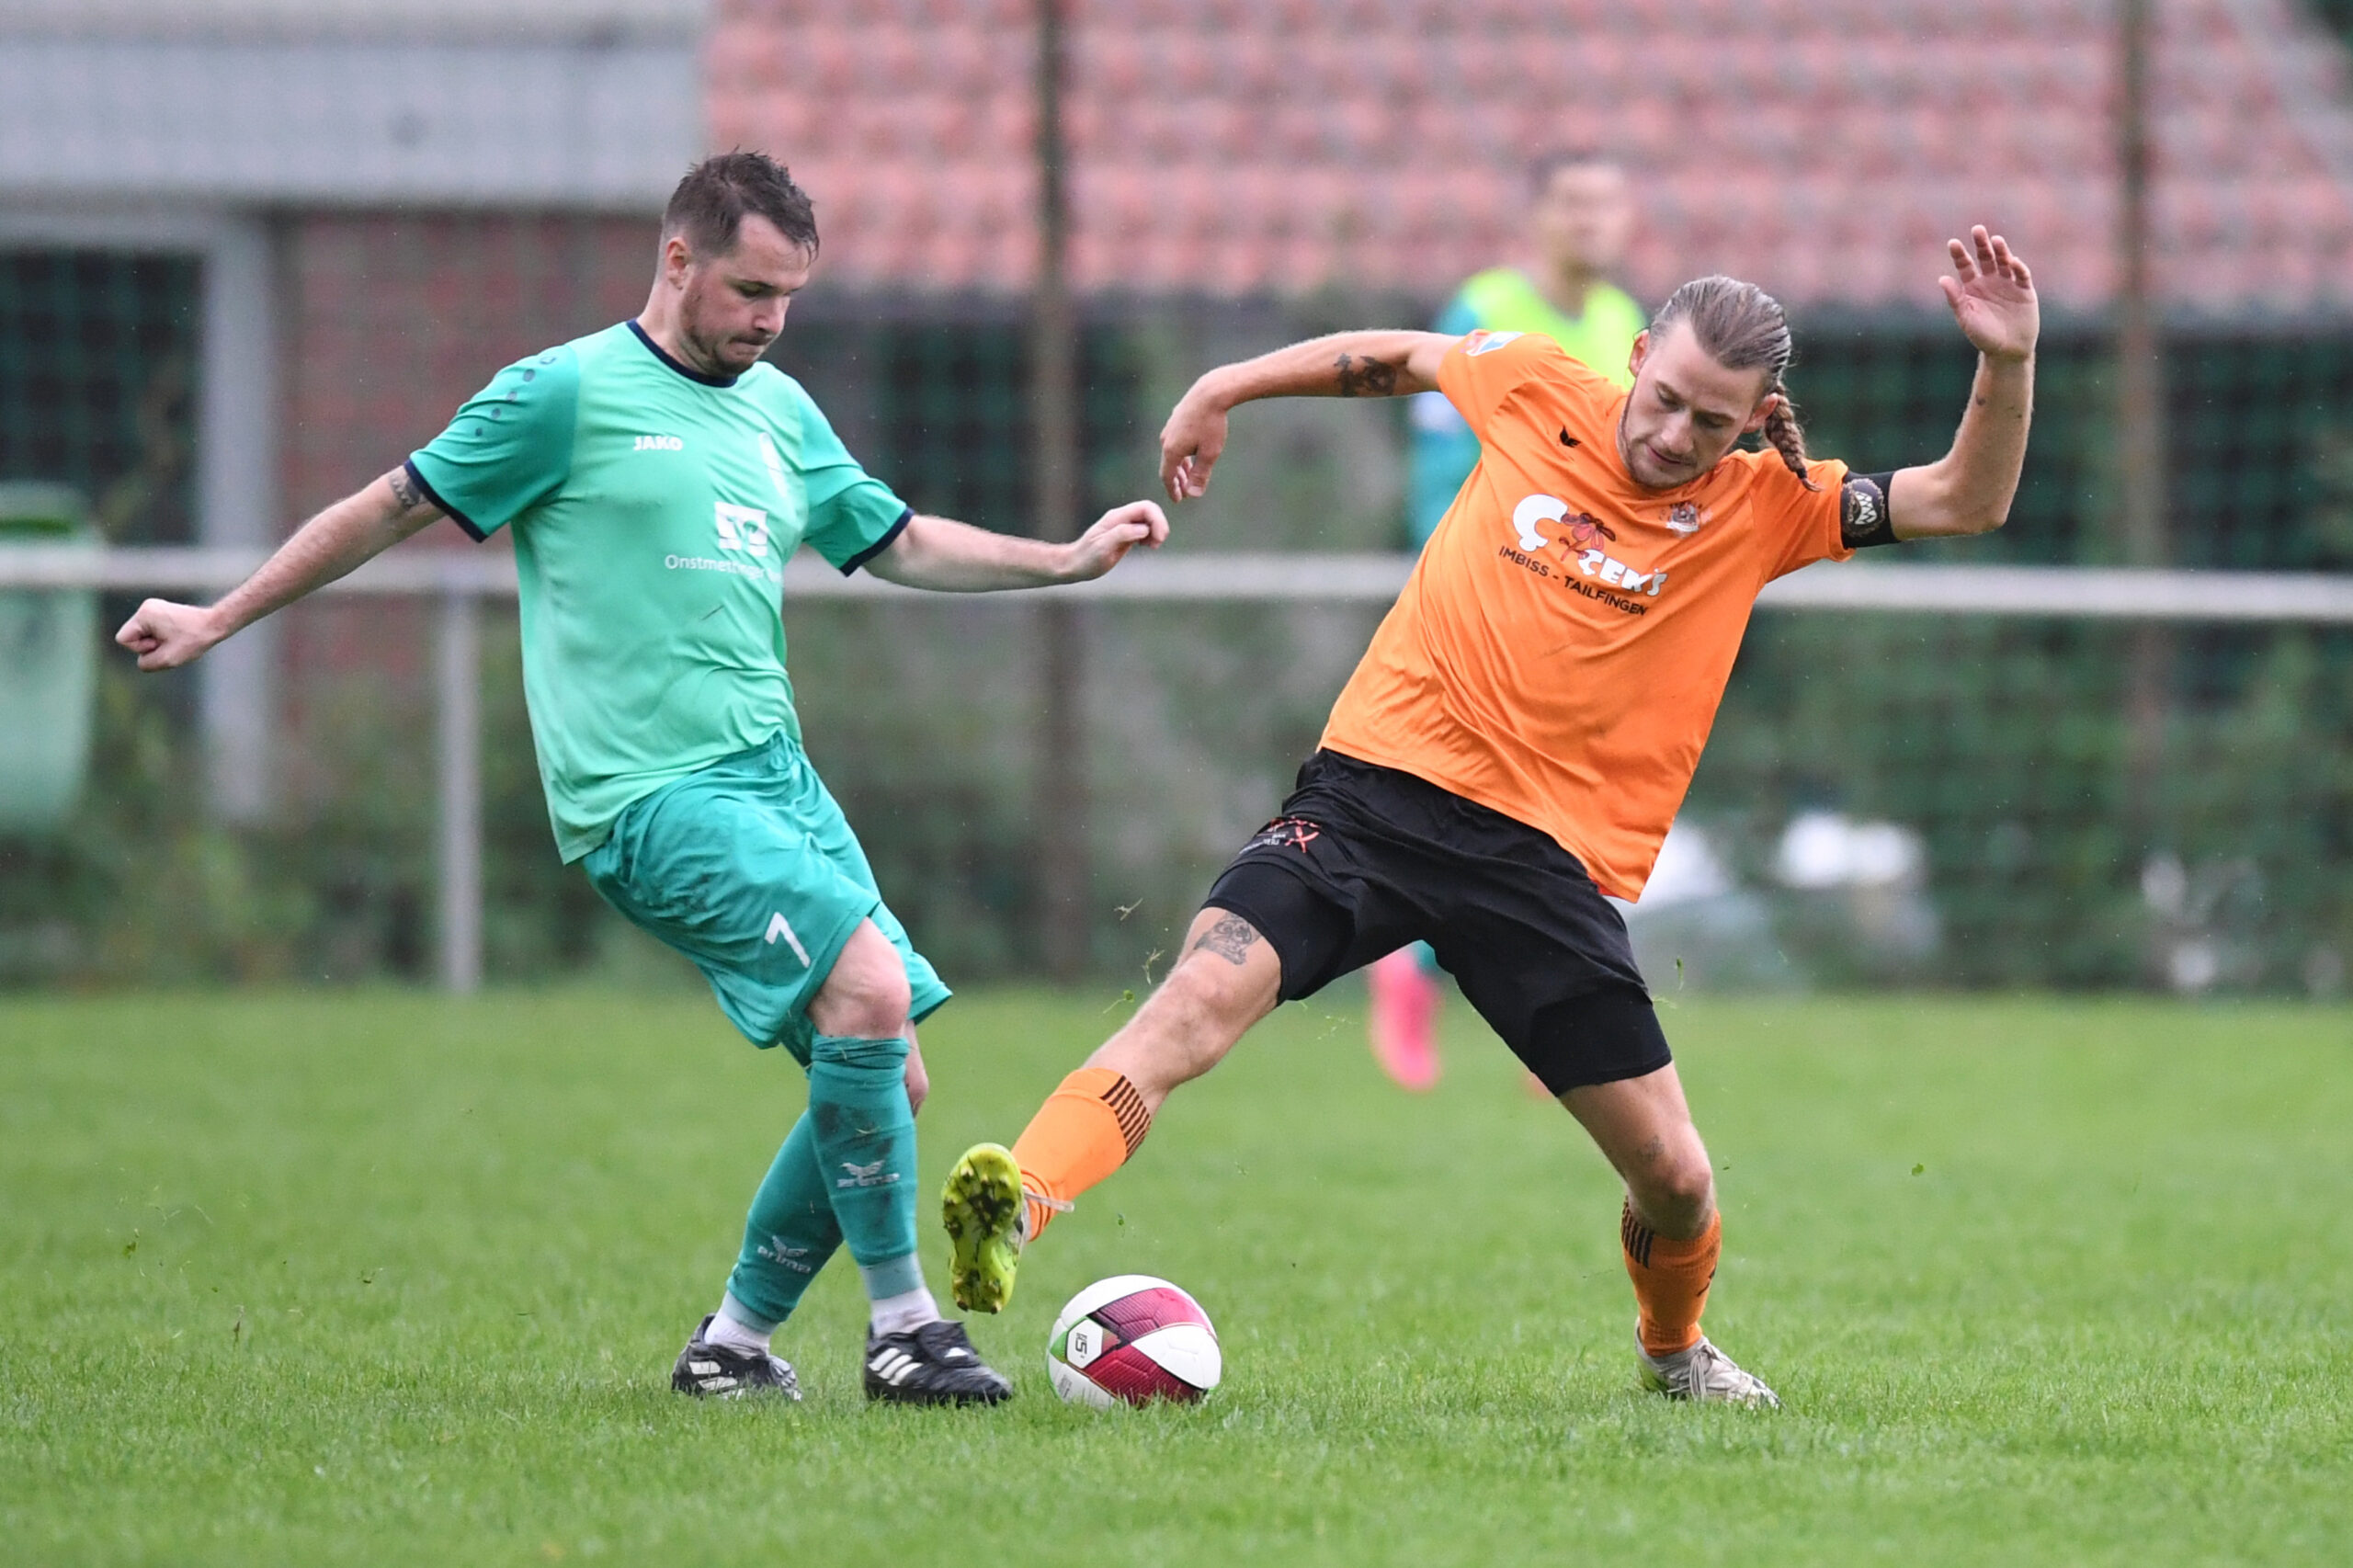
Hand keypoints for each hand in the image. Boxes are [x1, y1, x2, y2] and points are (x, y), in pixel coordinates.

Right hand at [114, 598, 225, 670]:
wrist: (215, 624)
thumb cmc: (194, 640)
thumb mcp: (167, 659)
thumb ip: (146, 664)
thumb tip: (141, 660)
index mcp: (144, 614)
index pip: (123, 639)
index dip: (140, 648)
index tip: (161, 644)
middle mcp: (146, 607)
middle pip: (132, 636)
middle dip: (149, 645)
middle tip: (171, 643)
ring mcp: (153, 608)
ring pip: (142, 635)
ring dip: (157, 642)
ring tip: (176, 639)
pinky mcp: (161, 611)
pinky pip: (151, 631)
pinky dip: (162, 637)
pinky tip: (177, 636)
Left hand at [1060, 500, 1170, 582]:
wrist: (1075, 565)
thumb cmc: (1087, 558)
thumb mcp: (1103, 547)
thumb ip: (1122, 534)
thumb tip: (1144, 529)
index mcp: (1117, 517)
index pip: (1146, 507)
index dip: (1157, 520)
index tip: (1158, 539)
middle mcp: (1122, 518)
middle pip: (1150, 511)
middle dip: (1160, 526)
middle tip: (1157, 544)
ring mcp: (1124, 525)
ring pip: (1149, 520)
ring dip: (1156, 532)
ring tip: (1151, 547)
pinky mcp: (1126, 534)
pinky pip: (1145, 529)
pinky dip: (1151, 536)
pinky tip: (1146, 547)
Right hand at [1158, 380, 1230, 501]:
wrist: (1211, 392)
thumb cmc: (1212, 424)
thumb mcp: (1210, 453)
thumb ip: (1200, 475)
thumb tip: (1193, 495)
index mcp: (1172, 450)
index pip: (1167, 476)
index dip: (1172, 490)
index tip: (1178, 500)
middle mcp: (1166, 439)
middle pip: (1168, 465)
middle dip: (1177, 481)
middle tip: (1184, 493)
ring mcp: (1170, 428)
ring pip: (1172, 452)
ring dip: (1180, 466)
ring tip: (1189, 475)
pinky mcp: (1176, 418)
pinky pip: (1175, 441)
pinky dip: (1182, 452)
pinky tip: (1190, 452)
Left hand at [1939, 226, 2037, 362]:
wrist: (2007, 351)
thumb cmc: (1983, 336)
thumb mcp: (1966, 317)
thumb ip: (1955, 299)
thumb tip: (1942, 279)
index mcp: (1972, 287)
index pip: (1965, 265)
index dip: (1959, 254)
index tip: (1953, 243)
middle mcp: (1990, 281)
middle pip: (1985, 257)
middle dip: (1981, 243)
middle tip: (1977, 229)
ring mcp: (2008, 284)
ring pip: (2004, 262)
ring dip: (2001, 250)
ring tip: (1995, 240)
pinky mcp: (2025, 291)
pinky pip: (2022, 275)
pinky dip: (2018, 267)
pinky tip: (2012, 261)